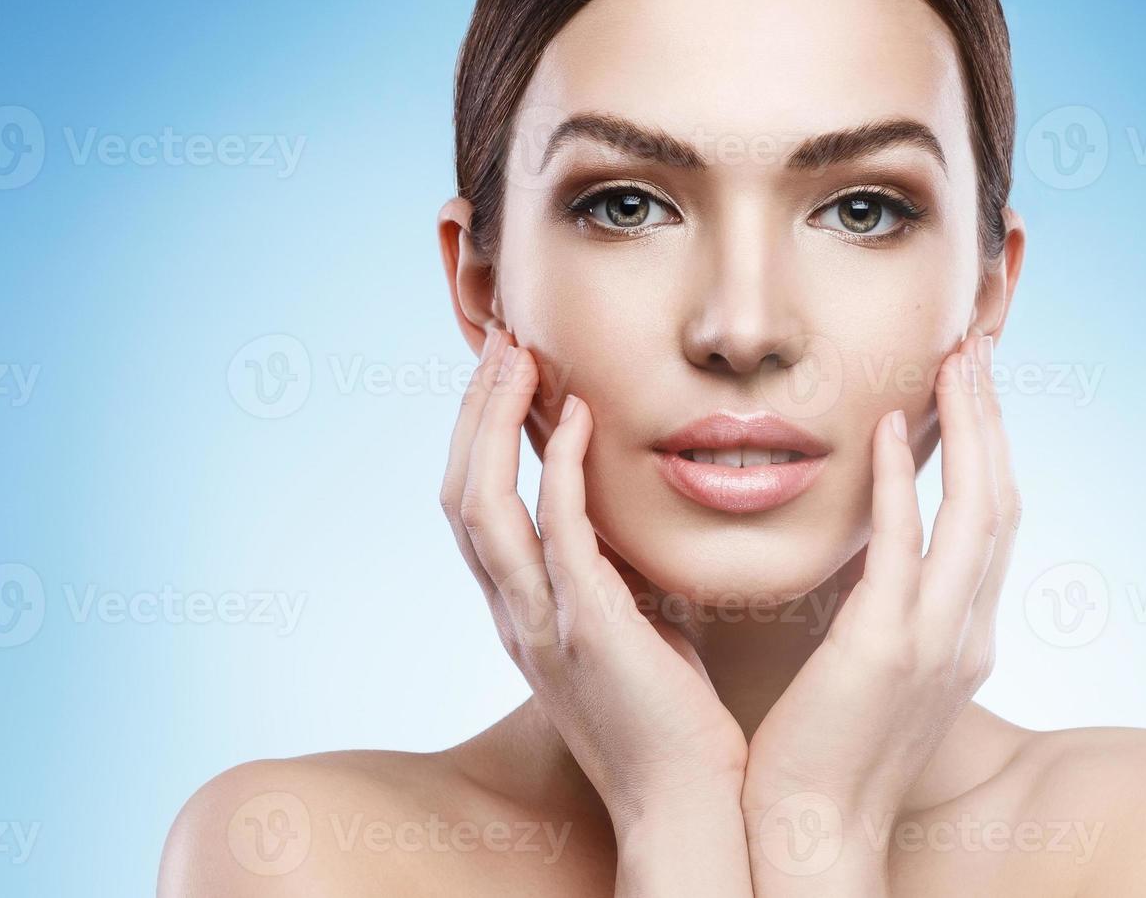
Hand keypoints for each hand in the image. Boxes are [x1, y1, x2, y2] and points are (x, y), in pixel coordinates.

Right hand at [439, 327, 753, 893]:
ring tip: (518, 360)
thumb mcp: (629, 626)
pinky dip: (558, 467)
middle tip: (502, 346)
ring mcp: (541, 623)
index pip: (474, 507)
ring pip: (482, 506)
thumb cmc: (668, 716)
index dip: (479, 436)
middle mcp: (513, 613)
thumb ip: (613, 569)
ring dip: (495, 423)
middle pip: (458, 493)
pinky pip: (556, 532)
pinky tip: (578, 417)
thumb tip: (628, 512)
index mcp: (520, 611)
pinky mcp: (588, 629)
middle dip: (474, 412)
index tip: (507, 376)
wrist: (687, 800)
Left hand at [742, 330, 1019, 891]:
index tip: (970, 391)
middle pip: (1002, 503)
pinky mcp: (886, 652)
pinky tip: (888, 430)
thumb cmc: (826, 752)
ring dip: (969, 431)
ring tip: (953, 363)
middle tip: (975, 351)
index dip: (989, 452)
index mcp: (964, 637)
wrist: (812, 832)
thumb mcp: (874, 673)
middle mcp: (967, 634)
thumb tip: (873, 565)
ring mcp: (936, 643)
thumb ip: (887, 613)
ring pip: (977, 515)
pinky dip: (902, 484)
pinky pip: (903, 550)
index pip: (992, 524)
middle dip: (993, 422)